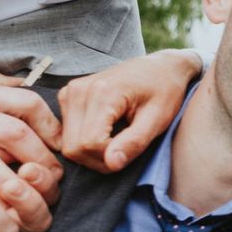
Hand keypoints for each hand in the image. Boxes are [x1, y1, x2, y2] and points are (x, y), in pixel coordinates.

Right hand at [58, 49, 201, 171]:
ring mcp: (70, 92)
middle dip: (99, 159)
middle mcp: (79, 90)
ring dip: (92, 152)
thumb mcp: (158, 119)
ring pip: (67, 144)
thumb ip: (134, 142)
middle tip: (125, 150)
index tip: (130, 151)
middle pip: (73, 148)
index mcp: (102, 93)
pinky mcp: (67, 97)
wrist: (160, 68)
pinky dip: (84, 142)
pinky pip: (66, 134)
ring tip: (118, 140)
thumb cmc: (164, 92)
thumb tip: (111, 164)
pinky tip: (105, 134)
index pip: (89, 144)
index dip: (109, 159)